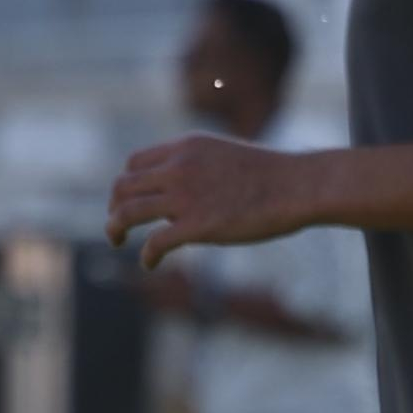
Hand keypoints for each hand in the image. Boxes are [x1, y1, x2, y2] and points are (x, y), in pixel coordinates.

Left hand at [107, 134, 307, 269]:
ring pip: (126, 212)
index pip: (134, 163)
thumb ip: (196, 166)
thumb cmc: (270, 175)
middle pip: (123, 186)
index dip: (127, 184)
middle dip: (114, 207)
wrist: (298, 186)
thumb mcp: (223, 155)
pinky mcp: (198, 226)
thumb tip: (179, 188)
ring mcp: (186, 197)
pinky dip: (146, 256)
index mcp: (185, 148)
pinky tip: (150, 264)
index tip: (131, 201)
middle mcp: (178, 168)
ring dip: (114, 229)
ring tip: (117, 241)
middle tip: (118, 226)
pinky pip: (154, 243)